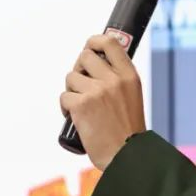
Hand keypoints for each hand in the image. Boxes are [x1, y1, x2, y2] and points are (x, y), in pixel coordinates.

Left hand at [60, 34, 146, 170]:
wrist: (126, 155)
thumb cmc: (127, 130)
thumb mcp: (132, 97)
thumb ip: (118, 80)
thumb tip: (95, 65)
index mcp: (129, 75)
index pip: (110, 42)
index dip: (95, 41)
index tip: (90, 47)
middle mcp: (113, 79)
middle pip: (84, 56)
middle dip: (79, 69)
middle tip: (82, 84)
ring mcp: (96, 91)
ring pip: (71, 77)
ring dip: (72, 91)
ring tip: (81, 106)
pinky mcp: (81, 105)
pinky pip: (64, 96)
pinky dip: (65, 107)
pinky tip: (74, 117)